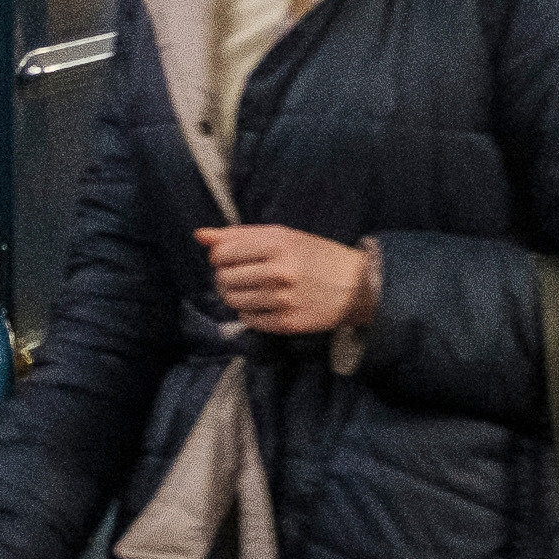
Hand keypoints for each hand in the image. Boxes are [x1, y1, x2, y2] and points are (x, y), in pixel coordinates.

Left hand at [196, 224, 371, 334]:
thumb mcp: (284, 236)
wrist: (357, 287)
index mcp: (278, 244)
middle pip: (223, 278)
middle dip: (225, 277)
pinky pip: (249, 320)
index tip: (231, 258)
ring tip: (252, 289)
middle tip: (241, 275)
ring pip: (233, 301)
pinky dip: (250, 312)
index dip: (220, 256)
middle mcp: (279, 272)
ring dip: (235, 295)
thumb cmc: (318, 256)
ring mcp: (282, 300)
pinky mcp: (287, 323)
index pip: (222, 253)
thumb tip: (200, 235)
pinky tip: (265, 303)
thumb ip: (240, 235)